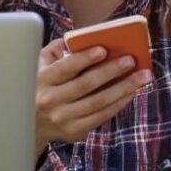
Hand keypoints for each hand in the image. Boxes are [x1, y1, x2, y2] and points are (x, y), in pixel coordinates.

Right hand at [34, 37, 151, 156]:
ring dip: (124, 88)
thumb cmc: (40, 87)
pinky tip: (131, 92)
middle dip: (112, 71)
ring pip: (99, 102)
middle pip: (86, 84)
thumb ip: (55, 50)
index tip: (104, 49)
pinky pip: (102, 116)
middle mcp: (51, 101)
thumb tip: (78, 38)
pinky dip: (119, 103)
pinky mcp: (75, 131)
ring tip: (142, 76)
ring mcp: (64, 119)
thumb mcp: (38, 66)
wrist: (28, 124)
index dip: (85, 58)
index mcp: (42, 80)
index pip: (65, 68)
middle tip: (132, 60)